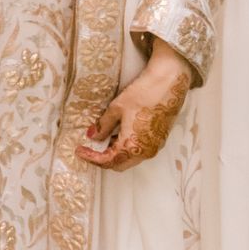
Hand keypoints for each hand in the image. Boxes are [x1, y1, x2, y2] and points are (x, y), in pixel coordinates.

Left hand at [79, 39, 191, 170]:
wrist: (169, 84)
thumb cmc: (143, 94)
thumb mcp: (117, 108)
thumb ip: (103, 125)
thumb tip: (91, 136)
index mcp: (132, 146)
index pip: (107, 161)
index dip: (91, 157)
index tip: (80, 150)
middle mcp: (145, 152)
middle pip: (119, 165)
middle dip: (103, 158)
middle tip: (90, 147)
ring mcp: (155, 147)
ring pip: (130, 159)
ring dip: (115, 153)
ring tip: (104, 137)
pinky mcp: (160, 140)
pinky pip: (140, 151)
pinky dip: (127, 148)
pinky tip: (120, 134)